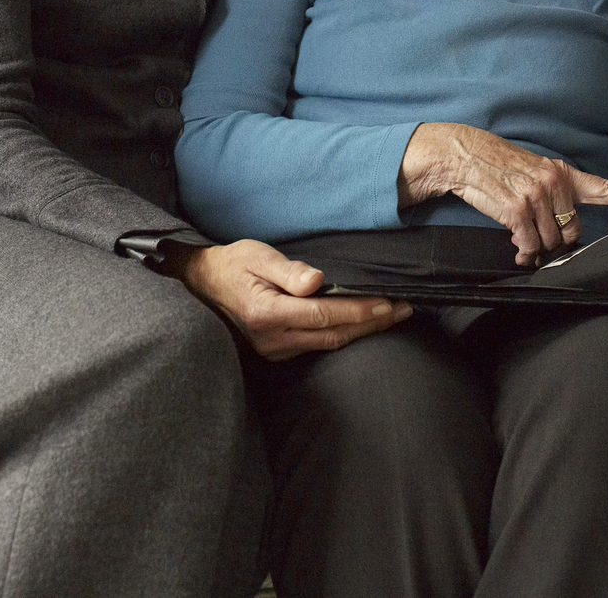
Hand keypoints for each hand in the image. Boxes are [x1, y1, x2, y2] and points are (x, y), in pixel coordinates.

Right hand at [179, 239, 409, 361]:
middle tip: (404, 310)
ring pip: (328, 343)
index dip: (360, 311)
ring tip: (391, 317)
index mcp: (269, 313)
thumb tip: (316, 281)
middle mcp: (273, 338)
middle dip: (371, 324)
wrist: (204, 284)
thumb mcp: (258, 257)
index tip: (388, 303)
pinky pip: (317, 345)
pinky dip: (342, 334)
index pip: (325, 314)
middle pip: (334, 334)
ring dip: (361, 331)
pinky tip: (360, 324)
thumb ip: (288, 271)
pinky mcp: (277, 350)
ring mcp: (275, 349)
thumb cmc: (233, 264)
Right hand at [400, 122, 607, 264]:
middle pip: (572, 232)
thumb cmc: (502, 170)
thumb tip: (563, 235)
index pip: (607, 189)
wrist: (467, 158)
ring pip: (551, 243)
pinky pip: (530, 246)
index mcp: (565, 174)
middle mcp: (556, 182)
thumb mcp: (536, 174)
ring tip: (522, 240)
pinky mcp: (518, 209)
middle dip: (557, 242)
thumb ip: (556, 199)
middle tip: (538, 238)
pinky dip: (522, 251)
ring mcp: (538, 195)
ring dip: (536, 249)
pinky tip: (515, 244)